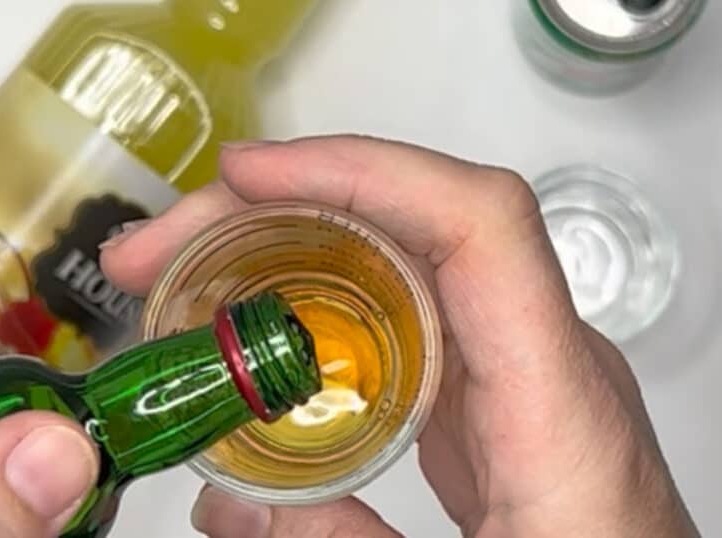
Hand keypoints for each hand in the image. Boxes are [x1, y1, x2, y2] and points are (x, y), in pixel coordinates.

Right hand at [101, 136, 700, 536]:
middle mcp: (543, 360)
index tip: (249, 177)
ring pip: (397, 256)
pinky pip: (400, 309)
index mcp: (558, 401)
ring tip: (187, 277)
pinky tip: (258, 325)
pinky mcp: (491, 397)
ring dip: (285, 246)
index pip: (478, 224)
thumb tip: (231, 503)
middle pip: (410, 223)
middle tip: (163, 251)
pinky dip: (316, 296)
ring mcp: (516, 370)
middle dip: (275, 209)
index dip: (360, 172)